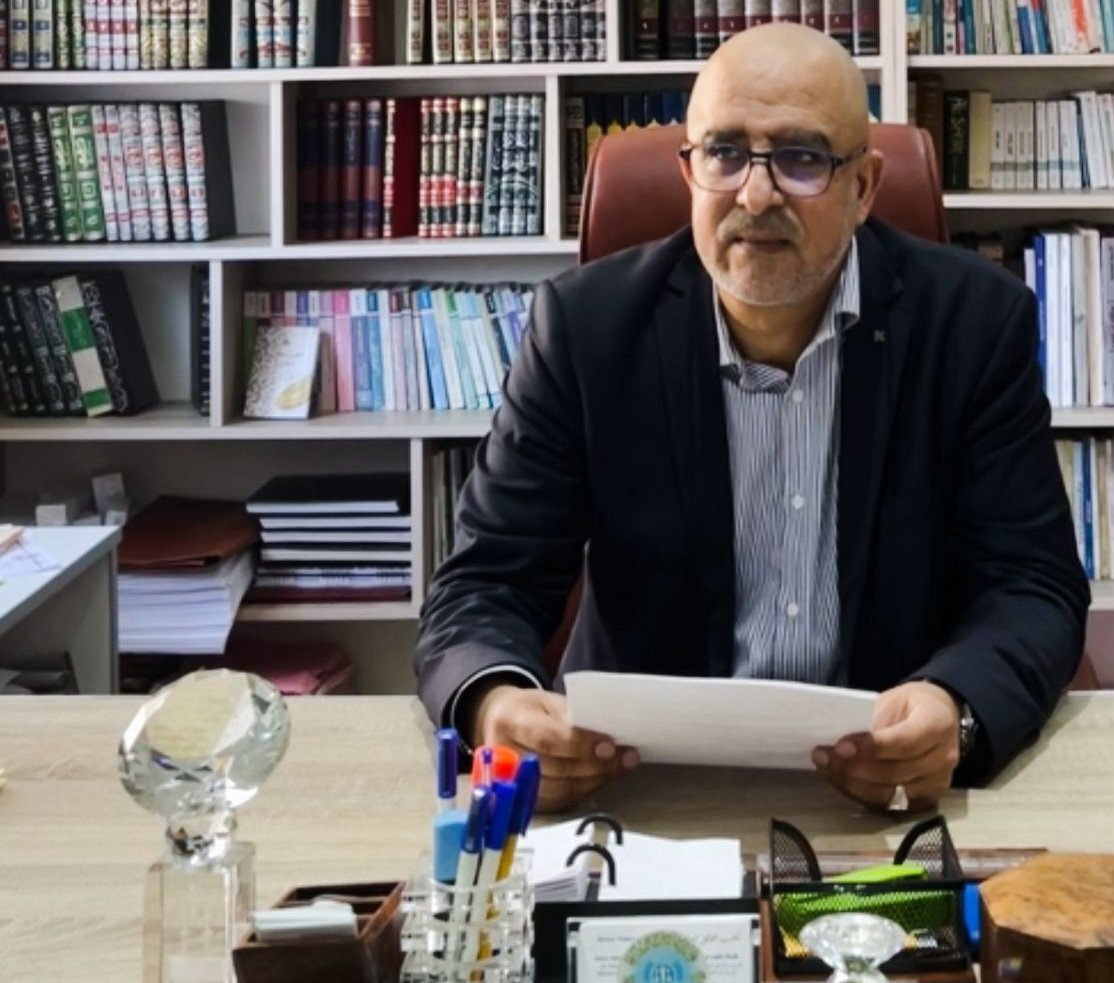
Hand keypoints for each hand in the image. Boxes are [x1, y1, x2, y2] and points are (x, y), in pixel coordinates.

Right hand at [471, 684, 638, 812]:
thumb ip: (572, 716)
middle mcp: (504, 757)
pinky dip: (586, 789)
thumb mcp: (547, 701)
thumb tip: (607, 735)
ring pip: (560, 789)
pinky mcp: (524, 801)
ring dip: (596, 779)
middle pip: (555, 768)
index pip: (545, 738)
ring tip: (622, 765)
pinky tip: (603, 776)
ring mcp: (511, 784)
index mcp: (509, 722)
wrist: (501, 725)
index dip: (579, 744)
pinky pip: (560, 801)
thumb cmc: (530, 711)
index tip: (609, 746)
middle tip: (626, 757)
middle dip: (595, 764)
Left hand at [811, 681, 960, 811]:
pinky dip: (863, 795)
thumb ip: (872, 723)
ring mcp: (938, 781)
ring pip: (891, 793)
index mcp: (937, 724)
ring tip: (827, 768)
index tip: (841, 746)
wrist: (937, 714)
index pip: (904, 742)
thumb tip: (842, 746)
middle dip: (854, 767)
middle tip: (823, 757)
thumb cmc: (909, 705)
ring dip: (853, 783)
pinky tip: (844, 781)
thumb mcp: (891, 700)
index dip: (871, 747)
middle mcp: (944, 757)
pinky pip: (891, 806)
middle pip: (895, 772)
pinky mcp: (928, 798)